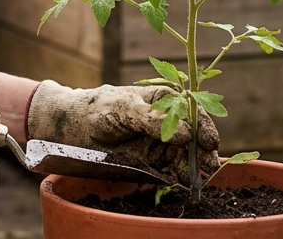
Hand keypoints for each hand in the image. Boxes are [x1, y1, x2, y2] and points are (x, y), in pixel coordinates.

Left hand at [26, 81, 219, 184]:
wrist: (73, 128)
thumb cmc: (98, 109)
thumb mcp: (123, 108)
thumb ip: (153, 119)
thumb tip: (186, 132)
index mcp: (164, 100)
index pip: (192, 112)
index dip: (204, 126)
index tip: (209, 142)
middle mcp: (168, 121)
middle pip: (194, 137)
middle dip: (203, 151)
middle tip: (207, 166)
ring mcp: (162, 143)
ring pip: (187, 156)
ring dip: (194, 167)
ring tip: (197, 178)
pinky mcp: (155, 162)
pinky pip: (174, 170)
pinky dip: (181, 177)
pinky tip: (184, 182)